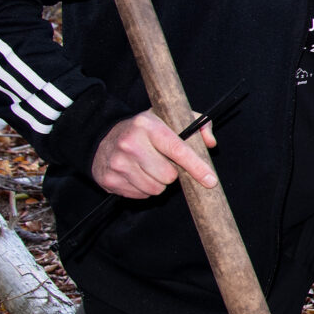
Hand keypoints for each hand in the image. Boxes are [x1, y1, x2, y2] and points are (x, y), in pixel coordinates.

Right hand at [91, 110, 216, 197]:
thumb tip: (210, 143)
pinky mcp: (110, 179)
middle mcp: (130, 143)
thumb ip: (197, 125)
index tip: (211, 180)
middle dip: (172, 173)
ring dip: (158, 182)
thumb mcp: (169, 118)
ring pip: (155, 189)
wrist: (103, 137)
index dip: (197, 167)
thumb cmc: (145, 130)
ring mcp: (117, 163)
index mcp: (147, 125)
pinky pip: (141, 195)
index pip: (177, 150)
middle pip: (168, 175)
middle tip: (164, 163)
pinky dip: (144, 188)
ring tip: (149, 168)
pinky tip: (137, 174)